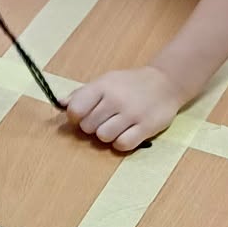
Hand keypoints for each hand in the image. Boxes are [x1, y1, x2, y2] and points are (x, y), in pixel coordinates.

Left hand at [65, 65, 181, 150]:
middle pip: (88, 127)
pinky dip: (122, 143)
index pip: (75, 110)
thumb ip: (82, 93)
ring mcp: (132, 114)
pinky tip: (127, 133)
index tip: (83, 115)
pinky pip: (122, 145)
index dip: (75, 117)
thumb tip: (60, 103)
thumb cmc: (130, 84)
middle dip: (93, 126)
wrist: (167, 82)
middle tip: (105, 120)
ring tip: (117, 126)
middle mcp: (116, 99)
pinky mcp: (146, 127)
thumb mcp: (106, 81)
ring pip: (103, 137)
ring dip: (107, 135)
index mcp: (102, 86)